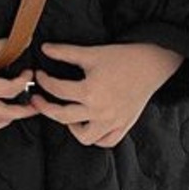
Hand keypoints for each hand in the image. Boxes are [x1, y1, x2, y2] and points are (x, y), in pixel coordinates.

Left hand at [33, 42, 183, 147]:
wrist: (150, 65)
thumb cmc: (121, 58)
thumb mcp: (91, 53)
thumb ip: (65, 52)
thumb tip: (43, 48)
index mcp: (90, 91)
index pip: (57, 89)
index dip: (44, 81)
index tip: (39, 75)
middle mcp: (100, 111)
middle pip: (62, 116)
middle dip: (45, 107)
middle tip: (38, 99)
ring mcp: (112, 121)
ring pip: (84, 137)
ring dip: (71, 126)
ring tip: (66, 112)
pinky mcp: (123, 126)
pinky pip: (105, 141)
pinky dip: (95, 137)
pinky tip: (87, 123)